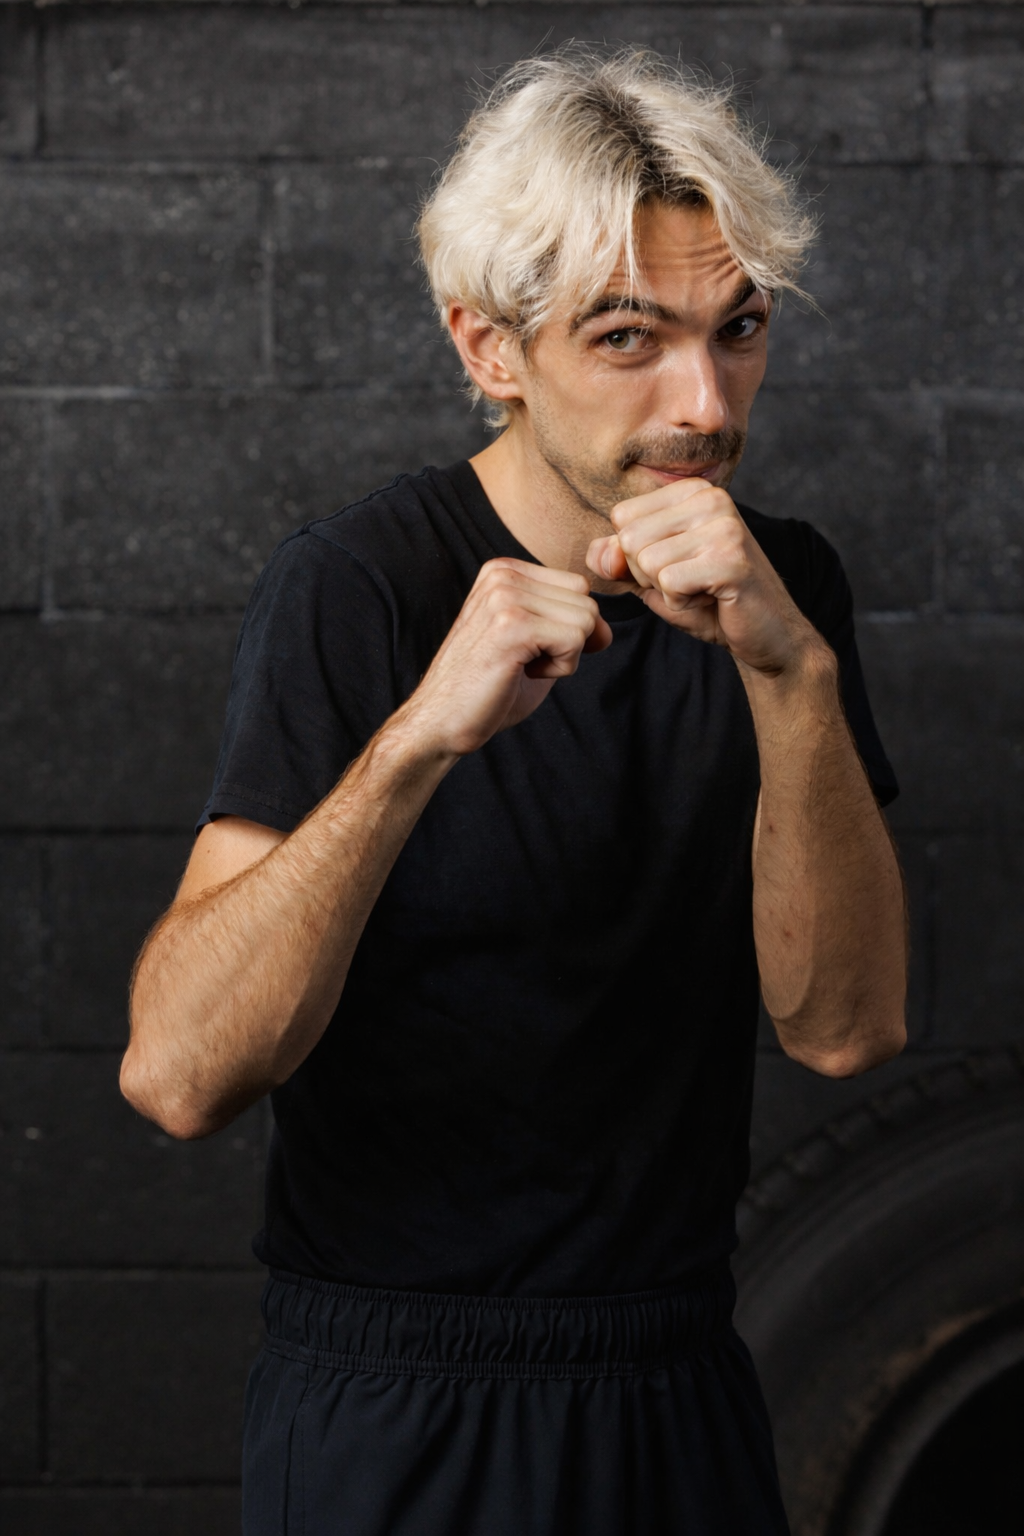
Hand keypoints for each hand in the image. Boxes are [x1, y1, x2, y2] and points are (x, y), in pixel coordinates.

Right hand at [402, 559, 611, 756]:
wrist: (442, 722)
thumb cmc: (487, 689)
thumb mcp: (532, 643)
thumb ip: (566, 624)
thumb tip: (606, 628)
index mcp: (504, 570)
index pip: (578, 588)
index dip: (569, 629)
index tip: (528, 650)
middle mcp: (503, 575)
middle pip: (587, 602)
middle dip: (570, 642)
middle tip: (525, 662)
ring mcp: (505, 597)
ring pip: (587, 620)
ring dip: (564, 657)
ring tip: (521, 667)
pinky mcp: (513, 626)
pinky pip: (576, 640)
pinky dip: (560, 668)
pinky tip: (521, 673)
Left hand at [587, 479, 818, 675]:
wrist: (766, 634)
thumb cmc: (708, 602)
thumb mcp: (653, 576)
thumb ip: (617, 560)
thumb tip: (596, 552)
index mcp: (692, 491)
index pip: (622, 517)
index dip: (636, 555)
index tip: (677, 565)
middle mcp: (711, 498)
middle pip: (630, 539)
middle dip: (649, 575)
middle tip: (691, 582)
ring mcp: (724, 526)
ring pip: (647, 562)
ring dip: (667, 591)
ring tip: (702, 590)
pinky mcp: (730, 560)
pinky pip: (669, 584)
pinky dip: (682, 604)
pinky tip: (711, 600)